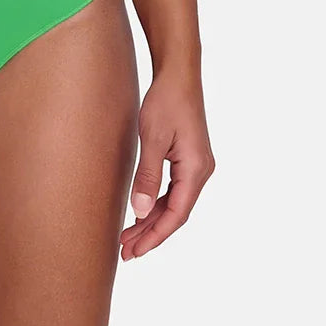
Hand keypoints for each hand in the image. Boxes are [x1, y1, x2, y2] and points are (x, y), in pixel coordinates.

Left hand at [120, 71, 213, 259]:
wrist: (178, 73)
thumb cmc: (166, 100)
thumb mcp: (152, 138)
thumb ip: (147, 176)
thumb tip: (139, 212)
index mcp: (196, 169)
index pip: (176, 215)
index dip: (155, 236)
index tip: (135, 251)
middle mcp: (200, 171)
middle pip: (175, 213)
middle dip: (150, 234)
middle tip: (125, 252)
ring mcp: (195, 165)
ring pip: (173, 203)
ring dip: (151, 220)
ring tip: (127, 237)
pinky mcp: (187, 158)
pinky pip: (173, 189)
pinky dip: (156, 203)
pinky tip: (140, 211)